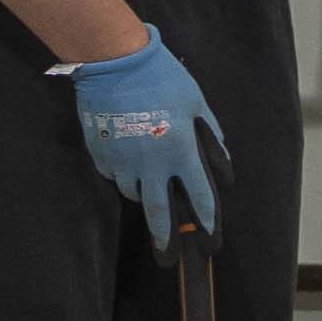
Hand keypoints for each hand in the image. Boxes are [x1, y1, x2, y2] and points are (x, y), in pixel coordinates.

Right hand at [63, 34, 225, 250]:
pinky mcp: (100, 154)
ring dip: (144, 193)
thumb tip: (221, 162)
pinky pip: (114, 173)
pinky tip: (127, 156)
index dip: (208, 220)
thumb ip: (209, 134)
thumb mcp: (195, 102)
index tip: (211, 239)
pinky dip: (122, 173)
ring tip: (149, 182)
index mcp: (179, 150)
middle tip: (168, 260)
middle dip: (165, 240)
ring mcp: (122, 161)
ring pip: (133, 192)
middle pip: (158, 213)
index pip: (199, 196)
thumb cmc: (161, 77)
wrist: (114, 60)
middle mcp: (150, 163)